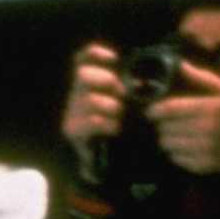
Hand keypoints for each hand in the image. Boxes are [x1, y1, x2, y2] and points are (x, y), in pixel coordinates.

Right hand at [60, 41, 123, 178]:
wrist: (110, 165)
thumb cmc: (125, 131)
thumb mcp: (130, 106)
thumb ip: (133, 90)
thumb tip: (146, 78)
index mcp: (90, 84)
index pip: (83, 59)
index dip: (95, 54)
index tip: (114, 58)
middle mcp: (76, 94)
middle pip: (82, 74)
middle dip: (105, 81)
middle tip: (120, 93)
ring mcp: (72, 111)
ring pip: (89, 98)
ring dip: (110, 107)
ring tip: (119, 117)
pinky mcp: (72, 129)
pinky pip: (91, 119)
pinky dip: (107, 123)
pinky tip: (114, 129)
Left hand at [148, 59, 219, 175]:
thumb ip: (204, 78)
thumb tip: (181, 64)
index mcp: (210, 109)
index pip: (170, 109)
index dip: (154, 110)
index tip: (150, 111)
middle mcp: (206, 129)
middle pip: (165, 127)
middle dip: (161, 124)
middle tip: (165, 123)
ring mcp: (206, 149)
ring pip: (168, 144)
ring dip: (166, 139)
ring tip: (172, 135)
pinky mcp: (206, 165)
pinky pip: (177, 159)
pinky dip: (175, 154)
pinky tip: (182, 148)